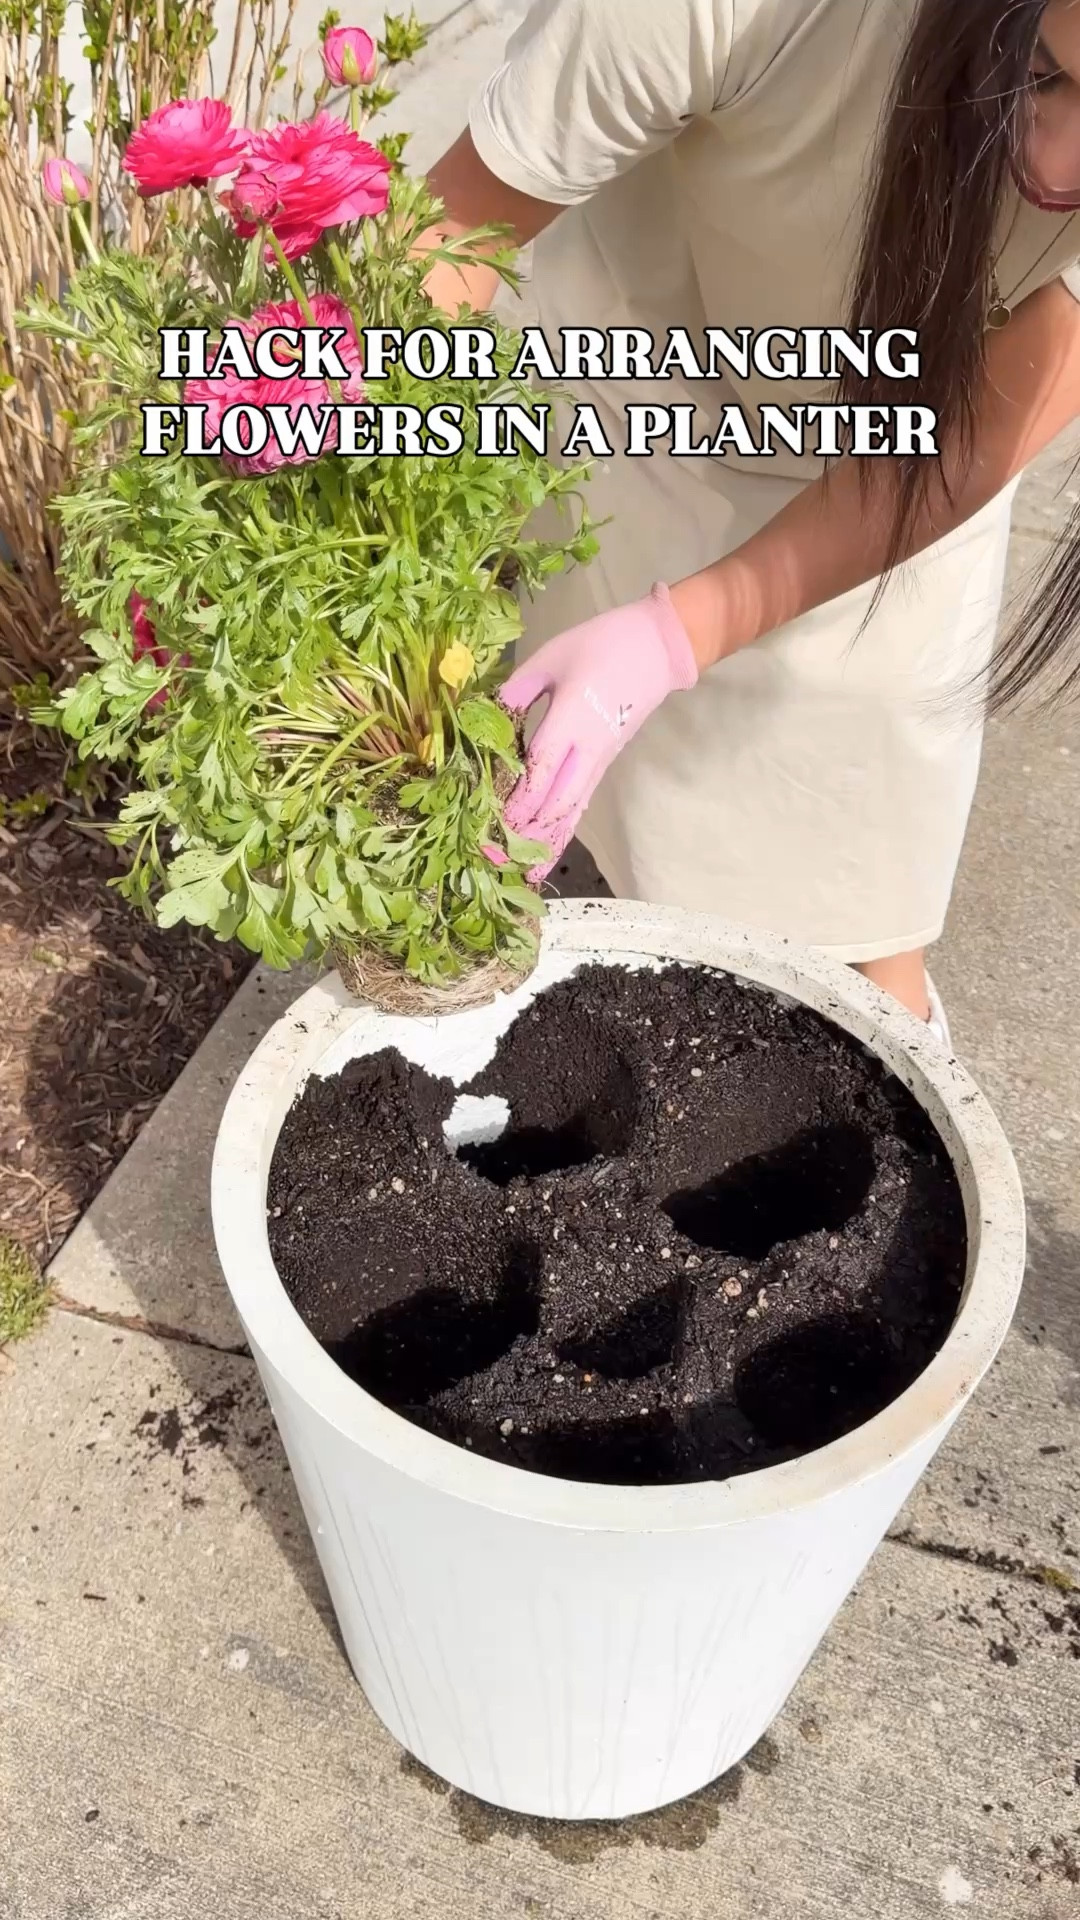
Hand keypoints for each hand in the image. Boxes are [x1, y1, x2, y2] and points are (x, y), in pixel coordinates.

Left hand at [496, 584, 698, 880]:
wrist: (655, 650)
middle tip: (498, 857)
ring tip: (526, 875)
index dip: (518, 800)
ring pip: (571, 811)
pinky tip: (550, 851)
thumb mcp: (550, 658)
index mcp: (572, 718)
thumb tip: (484, 717)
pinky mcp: (604, 765)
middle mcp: (588, 749)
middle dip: (527, 832)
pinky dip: (563, 831)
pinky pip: (581, 804)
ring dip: (547, 844)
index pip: (541, 769)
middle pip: (556, 801)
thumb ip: (516, 690)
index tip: (494, 823)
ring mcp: (599, 761)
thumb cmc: (599, 646)